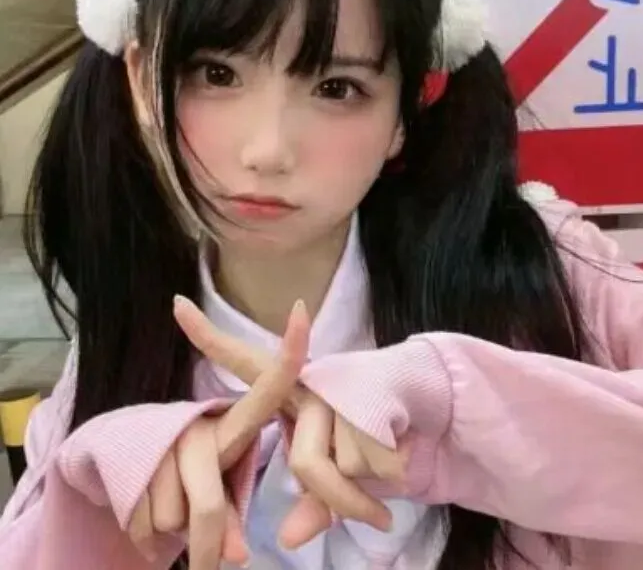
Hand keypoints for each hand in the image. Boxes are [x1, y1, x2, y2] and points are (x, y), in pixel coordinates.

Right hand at [127, 297, 308, 569]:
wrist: (128, 462)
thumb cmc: (197, 477)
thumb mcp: (222, 490)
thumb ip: (238, 518)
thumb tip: (236, 556)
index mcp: (235, 423)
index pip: (269, 383)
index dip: (290, 349)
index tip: (303, 310)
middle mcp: (201, 425)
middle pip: (209, 508)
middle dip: (208, 545)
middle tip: (212, 567)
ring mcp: (167, 440)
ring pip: (175, 522)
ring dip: (177, 539)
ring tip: (177, 516)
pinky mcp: (131, 459)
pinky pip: (145, 526)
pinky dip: (148, 540)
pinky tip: (150, 521)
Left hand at [176, 299, 404, 547]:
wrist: (420, 391)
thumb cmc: (367, 431)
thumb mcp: (334, 468)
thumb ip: (312, 503)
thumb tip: (288, 539)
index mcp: (290, 390)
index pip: (244, 361)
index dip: (209, 336)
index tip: (177, 304)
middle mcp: (307, 382)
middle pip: (308, 465)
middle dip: (347, 503)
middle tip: (378, 521)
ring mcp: (334, 385)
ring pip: (344, 468)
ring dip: (373, 489)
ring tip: (392, 470)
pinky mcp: (364, 390)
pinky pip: (370, 461)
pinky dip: (390, 474)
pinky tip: (404, 454)